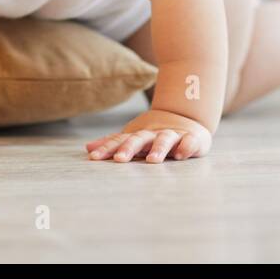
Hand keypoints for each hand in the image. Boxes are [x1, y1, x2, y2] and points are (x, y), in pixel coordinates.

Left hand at [85, 109, 211, 162]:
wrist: (187, 117)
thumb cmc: (154, 135)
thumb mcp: (134, 138)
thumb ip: (114, 143)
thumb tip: (87, 147)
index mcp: (139, 135)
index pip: (120, 141)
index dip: (107, 148)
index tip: (93, 158)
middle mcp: (154, 134)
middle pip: (140, 138)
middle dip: (129, 148)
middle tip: (119, 159)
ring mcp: (173, 135)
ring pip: (165, 139)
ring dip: (159, 148)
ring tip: (152, 160)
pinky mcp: (192, 139)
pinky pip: (190, 142)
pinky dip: (186, 147)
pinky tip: (181, 155)